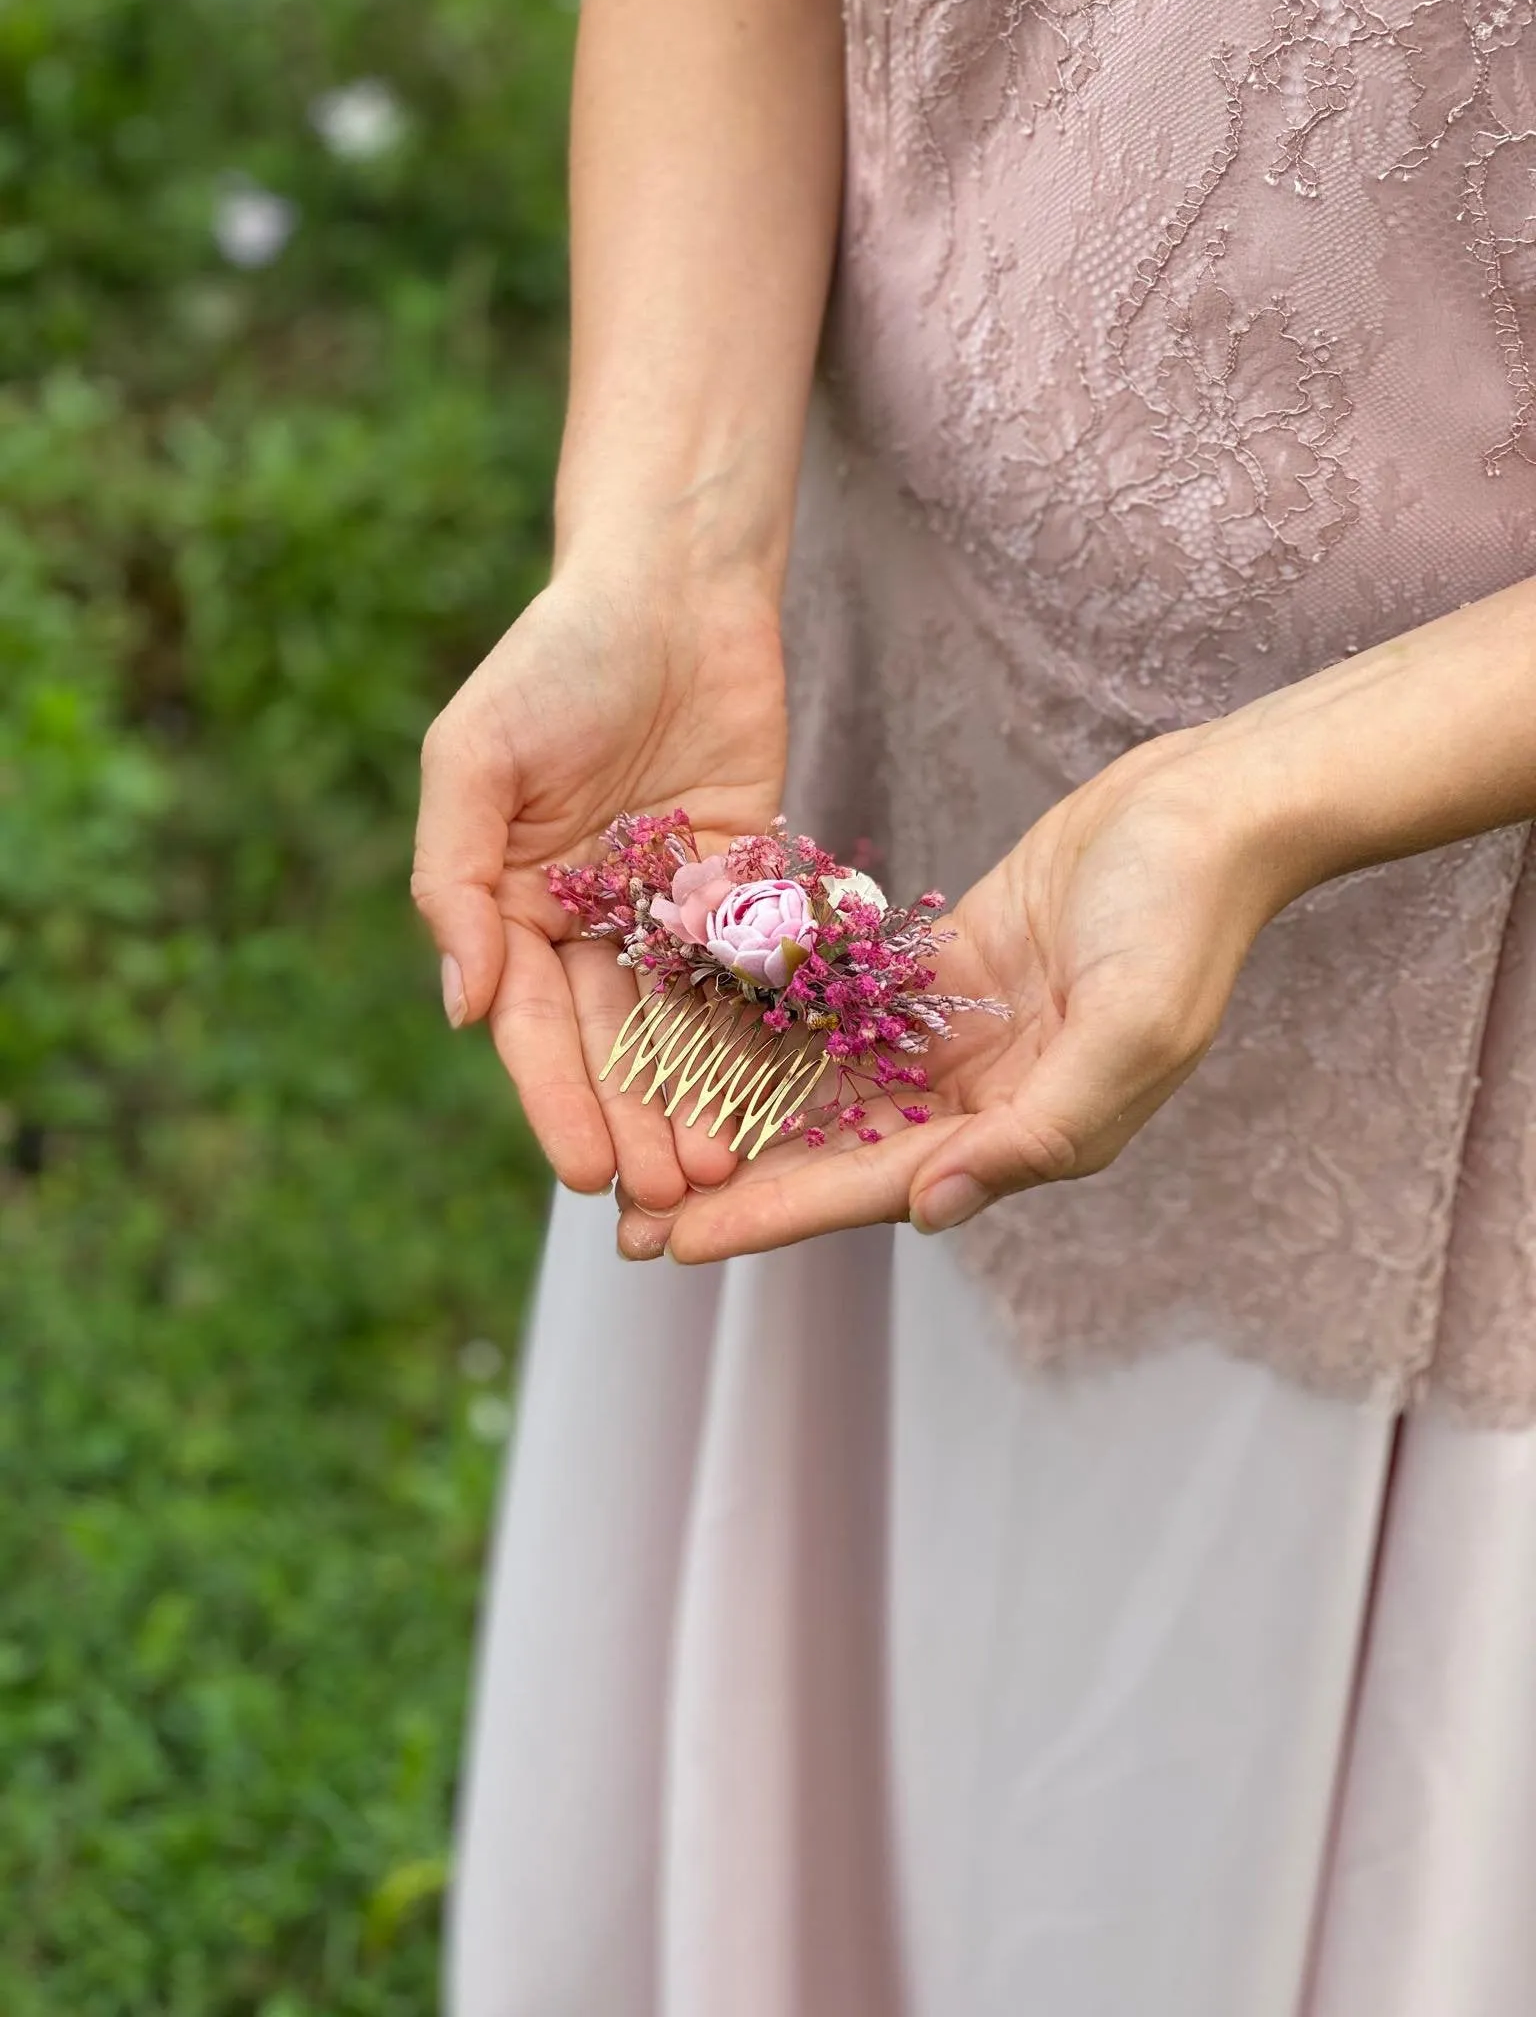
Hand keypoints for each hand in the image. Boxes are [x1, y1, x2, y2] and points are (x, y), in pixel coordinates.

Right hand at [411, 560, 785, 1210]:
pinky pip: (751, 978)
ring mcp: (668, 914)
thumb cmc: (555, 659)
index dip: (557, 1102)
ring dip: (698, 1101)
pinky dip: (760, 1038)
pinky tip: (780, 1100)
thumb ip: (454, 880)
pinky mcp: (746, 891)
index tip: (586, 1173)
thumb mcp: (475, 757)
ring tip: (724, 1173)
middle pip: (611, 1046)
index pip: (532, 1027)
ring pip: (684, 1029)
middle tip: (668, 1199)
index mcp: (511, 905)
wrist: (673, 586)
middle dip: (636, 1122)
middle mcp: (586, 923)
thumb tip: (461, 1009)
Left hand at [655, 725, 1297, 1260]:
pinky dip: (782, 1025)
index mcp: (1027, 1130)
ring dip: (744, 1113)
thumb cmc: (1180, 920)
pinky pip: (847, 1007)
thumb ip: (1039, 1131)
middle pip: (834, 1152)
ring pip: (831, 1086)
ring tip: (643, 1131)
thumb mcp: (1130, 1032)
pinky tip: (699, 1033)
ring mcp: (960, 1033)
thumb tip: (934, 1210)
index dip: (774, 1215)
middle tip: (627, 1217)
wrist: (1207, 811)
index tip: (677, 1244)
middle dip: (735, 1186)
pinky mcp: (944, 970)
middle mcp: (984, 1097)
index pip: (876, 1187)